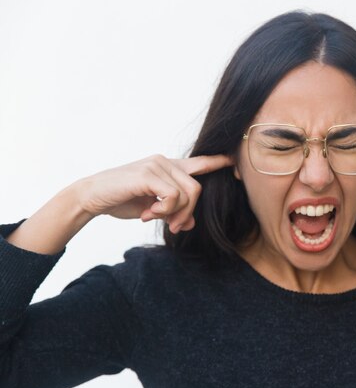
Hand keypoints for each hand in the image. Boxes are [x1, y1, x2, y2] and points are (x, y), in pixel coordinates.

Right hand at [74, 154, 233, 233]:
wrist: (91, 198)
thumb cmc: (121, 201)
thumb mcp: (152, 209)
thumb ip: (172, 212)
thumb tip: (190, 224)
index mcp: (167, 167)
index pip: (198, 163)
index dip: (217, 162)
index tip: (234, 161)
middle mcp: (165, 162)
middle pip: (196, 189)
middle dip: (188, 212)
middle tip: (173, 226)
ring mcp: (157, 165)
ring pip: (187, 193)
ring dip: (175, 213)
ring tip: (154, 217)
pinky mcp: (148, 174)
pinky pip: (172, 195)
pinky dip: (164, 210)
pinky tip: (148, 213)